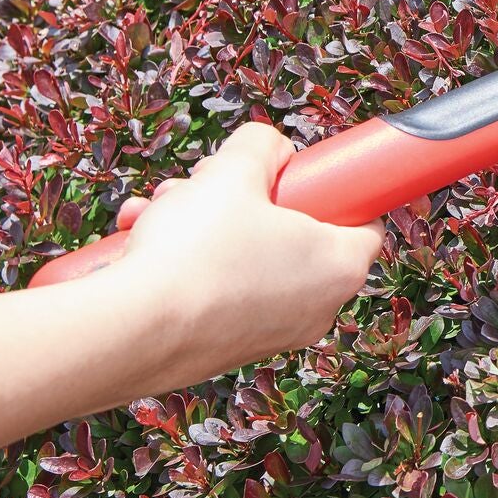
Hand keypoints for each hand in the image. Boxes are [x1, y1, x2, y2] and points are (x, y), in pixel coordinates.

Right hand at [112, 123, 381, 385]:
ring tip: (162, 209)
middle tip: (206, 183)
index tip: (296, 177)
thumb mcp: (232, 171)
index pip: (365, 221)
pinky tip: (142, 242)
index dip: (334, 190)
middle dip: (245, 200)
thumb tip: (269, 149)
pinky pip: (220, 290)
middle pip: (294, 233)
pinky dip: (189, 263)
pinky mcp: (231, 350)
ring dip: (204, 225)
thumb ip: (261, 146)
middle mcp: (318, 308)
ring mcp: (275, 334)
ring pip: (248, 257)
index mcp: (341, 266)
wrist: (132, 332)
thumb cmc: (196, 251)